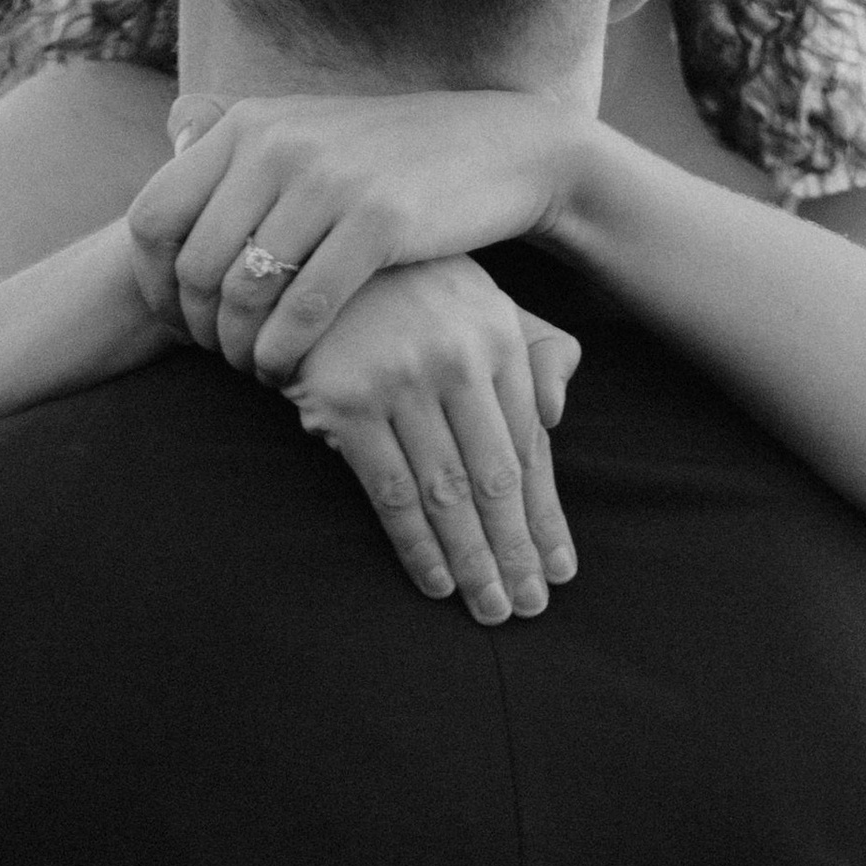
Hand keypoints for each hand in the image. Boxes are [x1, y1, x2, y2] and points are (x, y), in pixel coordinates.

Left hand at [129, 88, 599, 382]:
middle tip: (218, 357)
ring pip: (244, 293)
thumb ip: (239, 136)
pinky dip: (284, 354)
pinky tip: (288, 373)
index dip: (151, 283)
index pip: (152, 216)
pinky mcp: (381, 222)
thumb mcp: (309, 127)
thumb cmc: (388, 155)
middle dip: (198, 328)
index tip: (176, 321)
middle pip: (193, 266)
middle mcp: (278, 144)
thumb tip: (171, 130)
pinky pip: (304, 309)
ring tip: (254, 369)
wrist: (495, 147)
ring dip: (239, 349)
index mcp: (247, 124)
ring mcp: (329, 181)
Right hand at [286, 258, 582, 621]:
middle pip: (495, 478)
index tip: (558, 568)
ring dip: (471, 561)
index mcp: (499, 335)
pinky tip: (437, 581)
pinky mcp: (347, 402)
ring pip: (447, 494)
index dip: (545, 515)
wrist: (306, 254)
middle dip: (514, 552)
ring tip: (490, 610)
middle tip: (528, 609)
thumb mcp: (478, 301)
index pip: (529, 447)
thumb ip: (529, 350)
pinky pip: (389, 491)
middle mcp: (457, 357)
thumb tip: (556, 414)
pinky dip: (415, 544)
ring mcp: (401, 380)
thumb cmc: (404, 288)